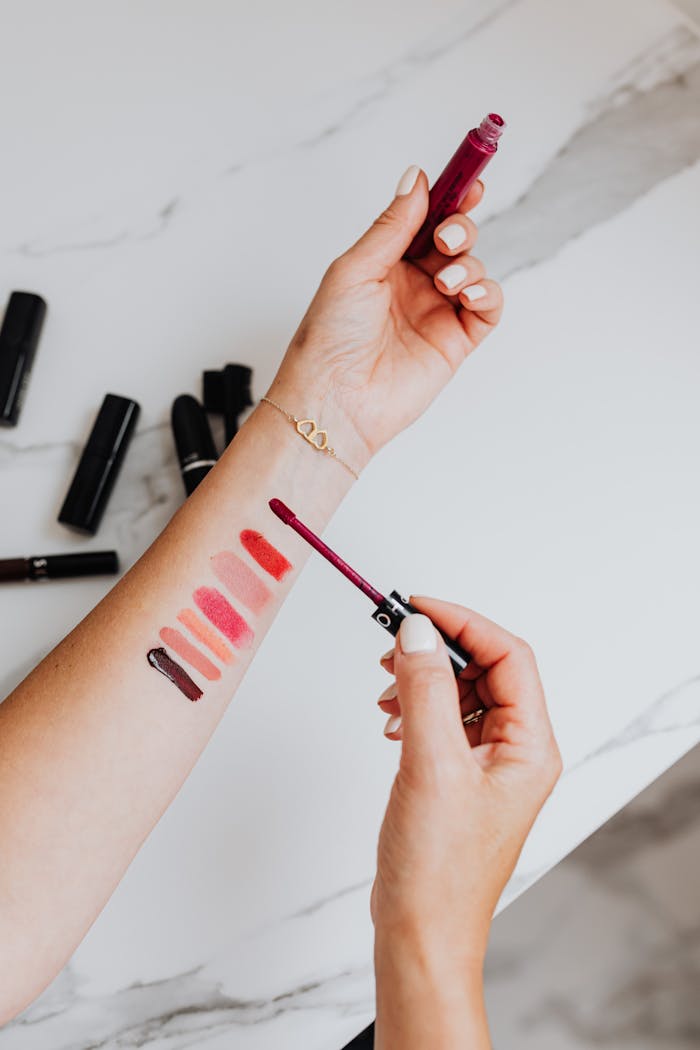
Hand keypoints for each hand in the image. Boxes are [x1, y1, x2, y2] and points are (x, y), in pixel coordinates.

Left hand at [267, 167, 502, 470]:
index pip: (424, 219)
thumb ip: (392, 225)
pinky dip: (488, 292)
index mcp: (384, 263)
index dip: (448, 197)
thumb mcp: (356, 268)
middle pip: (455, 238)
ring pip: (474, 268)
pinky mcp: (455, 342)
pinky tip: (469, 294)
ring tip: (446, 281)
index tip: (469, 178)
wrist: (335, 399)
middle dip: (460, 227)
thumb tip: (417, 178)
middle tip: (446, 237)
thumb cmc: (330, 339)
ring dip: (468, 263)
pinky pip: (488, 307)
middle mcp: (412, 284)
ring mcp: (436, 312)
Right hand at [373, 600, 560, 987]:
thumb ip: (425, 690)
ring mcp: (489, 765)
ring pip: (463, 693)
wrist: (420, 931)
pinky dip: (417, 709)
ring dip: (424, 680)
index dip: (463, 622)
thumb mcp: (430, 765)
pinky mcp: (461, 777)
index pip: (508, 656)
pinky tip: (392, 722)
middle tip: (393, 644)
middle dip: (439, 651)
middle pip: (486, 669)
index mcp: (530, 746)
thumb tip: (417, 632)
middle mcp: (517, 751)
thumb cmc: (437, 868)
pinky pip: (446, 720)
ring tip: (387, 695)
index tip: (416, 608)